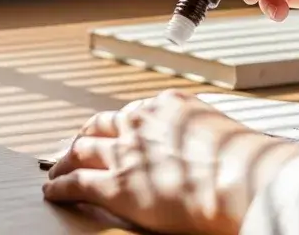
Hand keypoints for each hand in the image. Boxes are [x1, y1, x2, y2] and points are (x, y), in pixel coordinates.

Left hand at [42, 90, 298, 234]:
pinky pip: (76, 183)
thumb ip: (204, 136)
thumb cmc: (246, 163)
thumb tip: (214, 149)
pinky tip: (53, 192)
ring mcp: (124, 153)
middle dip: (87, 136)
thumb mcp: (223, 134)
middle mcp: (140, 123)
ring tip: (58, 170)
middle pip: (101, 126)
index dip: (120, 125)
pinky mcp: (115, 185)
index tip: (115, 131)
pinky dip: (60, 187)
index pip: (134, 113)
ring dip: (66, 160)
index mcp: (167, 106)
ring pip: (82, 150)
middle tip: (77, 145)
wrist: (241, 181)